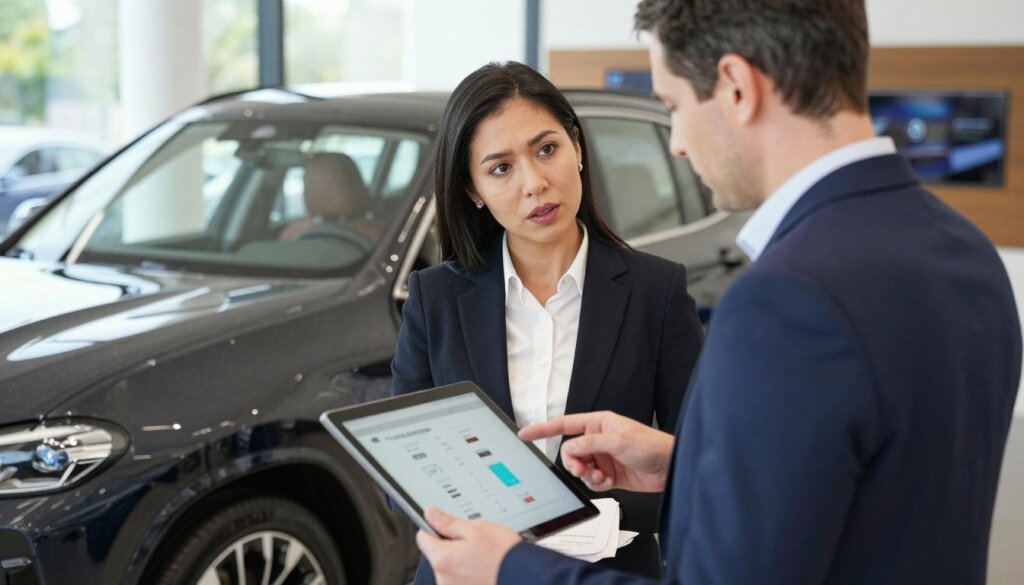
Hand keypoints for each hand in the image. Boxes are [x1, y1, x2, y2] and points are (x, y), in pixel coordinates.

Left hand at [416, 507, 521, 584]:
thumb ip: (448, 522)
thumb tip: (430, 514)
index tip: (445, 528)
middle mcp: (443, 580)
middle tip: (474, 544)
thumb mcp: (476, 528)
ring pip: (450, 570)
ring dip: (461, 564)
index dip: (434, 529)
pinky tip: (484, 571)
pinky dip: (469, 577)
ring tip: (483, 560)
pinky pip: (460, 582)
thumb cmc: (503, 555)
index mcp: (442, 558)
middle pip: (438, 556)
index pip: (423, 538)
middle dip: (451, 548)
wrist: (525, 577)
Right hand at [519, 411, 674, 492]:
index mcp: (598, 424)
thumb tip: (569, 449)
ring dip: (587, 475)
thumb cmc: (651, 445)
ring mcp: (603, 457)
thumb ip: (589, 444)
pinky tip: (607, 481)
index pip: (564, 424)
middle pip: (570, 452)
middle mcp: (598, 440)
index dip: (543, 429)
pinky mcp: (609, 474)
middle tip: (581, 469)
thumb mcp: (618, 441)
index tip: (525, 433)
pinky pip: (591, 481)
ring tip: (599, 476)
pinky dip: (596, 483)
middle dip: (573, 463)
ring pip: (580, 468)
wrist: (670, 467)